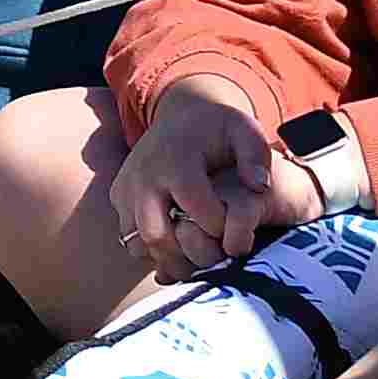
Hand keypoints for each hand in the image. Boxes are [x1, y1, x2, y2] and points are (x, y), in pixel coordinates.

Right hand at [111, 82, 320, 276]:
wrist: (182, 115)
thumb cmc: (219, 129)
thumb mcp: (244, 130)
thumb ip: (256, 156)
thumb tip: (258, 187)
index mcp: (175, 160)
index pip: (196, 209)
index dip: (220, 228)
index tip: (234, 233)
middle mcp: (143, 175)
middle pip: (155, 234)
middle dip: (187, 257)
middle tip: (214, 264)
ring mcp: (127, 187)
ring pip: (137, 241)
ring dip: (166, 259)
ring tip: (196, 263)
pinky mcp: (119, 196)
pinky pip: (129, 236)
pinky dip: (151, 250)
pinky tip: (179, 249)